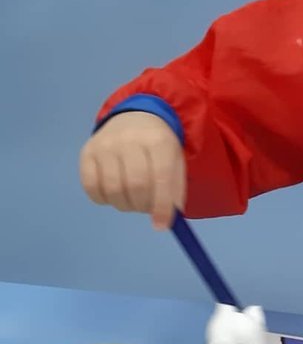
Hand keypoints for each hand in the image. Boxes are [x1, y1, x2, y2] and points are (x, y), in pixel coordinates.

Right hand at [80, 112, 184, 230]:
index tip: (161, 225)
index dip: (162, 206)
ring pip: (113, 190)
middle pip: (136, 185)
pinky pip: (91, 188)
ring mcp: (105, 145)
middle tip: (146, 207)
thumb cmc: (159, 148)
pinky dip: (104, 199)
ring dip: (125, 205)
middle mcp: (130, 139)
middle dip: (143, 206)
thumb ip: (174, 192)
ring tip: (132, 199)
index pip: (161, 178)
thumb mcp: (176, 163)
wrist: (135, 118)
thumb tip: (164, 222)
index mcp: (158, 141)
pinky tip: (114, 193)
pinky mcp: (86, 152)